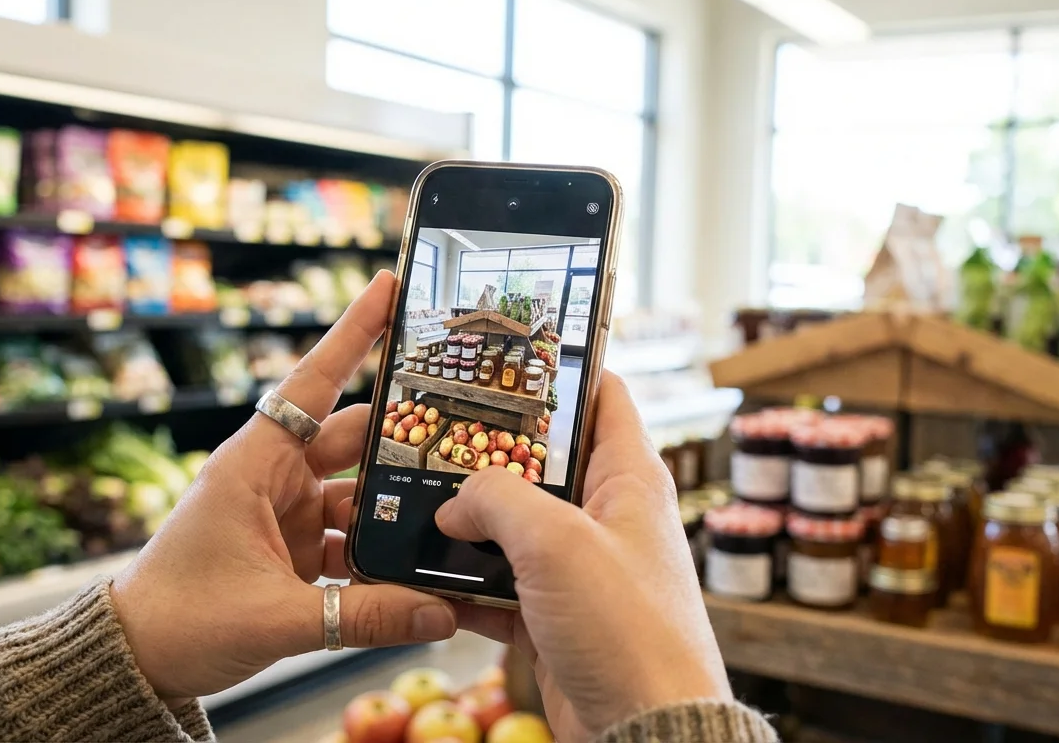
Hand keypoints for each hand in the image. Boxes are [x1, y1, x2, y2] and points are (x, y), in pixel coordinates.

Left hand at [111, 271, 456, 705]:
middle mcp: (272, 478)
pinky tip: (415, 569)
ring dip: (394, 507)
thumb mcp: (276, 617)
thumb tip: (440, 612)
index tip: (388, 287)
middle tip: (463, 431)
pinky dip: (379, 552)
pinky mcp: (292, 548)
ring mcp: (285, 513)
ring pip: (357, 494)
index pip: (312, 384)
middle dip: (403, 438)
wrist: (136, 663)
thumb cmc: (179, 619)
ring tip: (449, 514)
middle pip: (351, 440)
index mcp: (253, 466)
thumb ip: (363, 617)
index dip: (352, 334)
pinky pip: (350, 538)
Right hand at [435, 372, 730, 740]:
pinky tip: (424, 577)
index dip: (557, 369)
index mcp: (629, 477)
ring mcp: (580, 568)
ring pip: (512, 526)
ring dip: (466, 523)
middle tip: (432, 433)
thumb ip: (497, 502)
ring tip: (412, 504)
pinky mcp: (556, 616)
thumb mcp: (556, 542)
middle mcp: (608, 515)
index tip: (502, 354)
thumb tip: (454, 504)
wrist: (645, 731)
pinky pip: (500, 586)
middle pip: (542, 462)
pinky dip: (465, 583)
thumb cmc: (628, 629)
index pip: (601, 396)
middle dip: (487, 452)